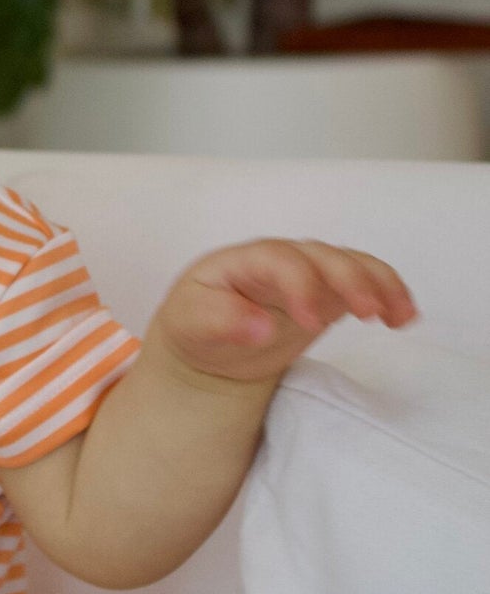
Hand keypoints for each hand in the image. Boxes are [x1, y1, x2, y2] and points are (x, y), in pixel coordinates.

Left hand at [153, 237, 417, 386]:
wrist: (209, 337)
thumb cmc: (196, 322)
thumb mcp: (191, 323)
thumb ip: (221, 321)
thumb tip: (260, 326)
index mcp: (245, 260)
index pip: (279, 261)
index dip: (299, 286)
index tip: (310, 322)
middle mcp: (283, 259)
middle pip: (323, 256)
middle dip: (350, 280)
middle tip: (369, 314)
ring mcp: (310, 273)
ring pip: (352, 264)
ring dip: (380, 284)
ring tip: (400, 315)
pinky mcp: (329, 292)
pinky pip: (365, 284)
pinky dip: (388, 295)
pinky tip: (403, 318)